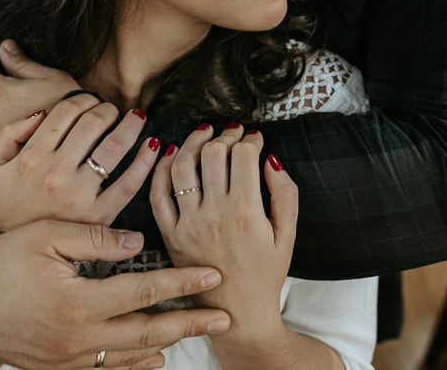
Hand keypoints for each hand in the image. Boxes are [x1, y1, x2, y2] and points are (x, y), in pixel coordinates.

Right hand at [0, 93, 161, 231]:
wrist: (18, 252)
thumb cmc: (10, 206)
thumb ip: (11, 134)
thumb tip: (40, 112)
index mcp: (32, 156)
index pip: (65, 112)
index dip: (83, 99)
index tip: (91, 101)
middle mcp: (56, 172)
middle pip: (92, 123)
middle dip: (107, 109)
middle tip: (113, 110)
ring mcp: (79, 193)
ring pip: (114, 146)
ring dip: (130, 125)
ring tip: (136, 119)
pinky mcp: (99, 215)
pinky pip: (129, 182)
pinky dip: (145, 160)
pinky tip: (152, 146)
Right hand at [0, 221, 231, 369]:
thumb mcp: (47, 235)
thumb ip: (96, 238)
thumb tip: (140, 244)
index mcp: (78, 301)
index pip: (144, 291)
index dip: (182, 284)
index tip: (212, 275)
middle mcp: (77, 338)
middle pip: (148, 333)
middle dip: (189, 323)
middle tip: (225, 316)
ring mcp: (67, 359)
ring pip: (130, 357)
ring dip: (168, 345)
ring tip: (197, 333)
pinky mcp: (55, 368)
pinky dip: (134, 366)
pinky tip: (154, 359)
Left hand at [150, 123, 297, 336]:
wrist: (239, 314)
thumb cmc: (267, 274)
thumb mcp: (288, 234)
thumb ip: (285, 193)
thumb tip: (271, 158)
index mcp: (246, 212)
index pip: (243, 155)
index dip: (250, 139)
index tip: (255, 138)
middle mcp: (214, 214)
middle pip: (213, 154)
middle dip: (225, 135)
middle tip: (233, 133)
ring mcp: (188, 224)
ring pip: (182, 166)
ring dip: (193, 142)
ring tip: (204, 134)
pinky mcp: (170, 235)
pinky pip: (158, 194)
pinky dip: (161, 169)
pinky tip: (172, 154)